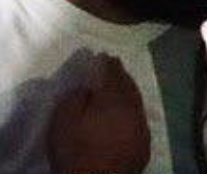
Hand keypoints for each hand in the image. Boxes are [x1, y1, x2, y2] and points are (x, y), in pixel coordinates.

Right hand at [48, 56, 151, 173]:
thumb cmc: (76, 150)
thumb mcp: (63, 117)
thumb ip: (75, 95)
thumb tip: (87, 88)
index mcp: (115, 98)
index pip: (113, 72)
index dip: (107, 62)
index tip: (102, 56)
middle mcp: (134, 109)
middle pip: (129, 85)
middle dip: (121, 76)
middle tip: (113, 70)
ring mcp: (142, 128)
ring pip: (137, 103)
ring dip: (128, 94)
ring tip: (118, 91)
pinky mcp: (144, 146)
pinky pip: (139, 121)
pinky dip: (131, 114)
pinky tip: (124, 117)